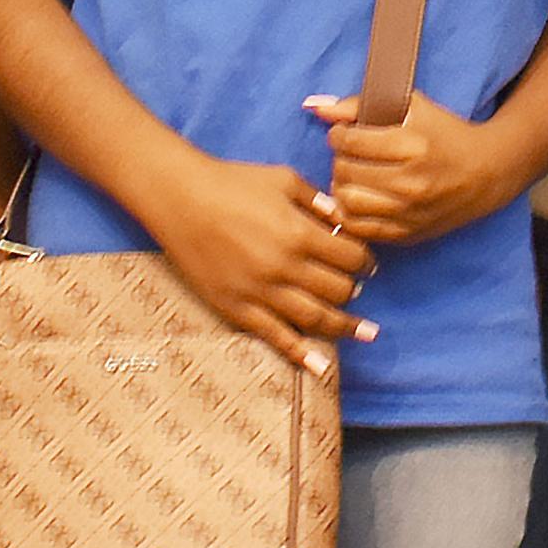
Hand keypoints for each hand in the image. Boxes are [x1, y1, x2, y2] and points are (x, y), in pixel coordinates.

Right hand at [137, 154, 373, 373]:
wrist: (181, 200)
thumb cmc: (233, 182)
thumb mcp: (284, 180)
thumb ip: (318, 200)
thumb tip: (344, 219)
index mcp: (300, 234)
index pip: (351, 257)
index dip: (365, 261)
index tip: (366, 263)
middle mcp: (285, 268)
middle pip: (338, 290)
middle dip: (352, 289)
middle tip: (354, 286)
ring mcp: (261, 292)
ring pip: (315, 318)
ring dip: (343, 326)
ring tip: (363, 332)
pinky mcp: (237, 308)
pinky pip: (275, 337)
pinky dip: (302, 355)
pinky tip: (322, 368)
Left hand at [307, 94, 518, 247]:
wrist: (487, 173)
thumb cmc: (447, 135)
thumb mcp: (412, 107)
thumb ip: (359, 104)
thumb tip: (315, 107)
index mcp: (412, 145)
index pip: (350, 141)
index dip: (339, 134)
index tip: (343, 133)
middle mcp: (410, 182)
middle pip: (344, 171)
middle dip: (340, 158)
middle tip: (348, 154)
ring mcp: (408, 212)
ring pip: (346, 201)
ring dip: (342, 186)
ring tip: (352, 176)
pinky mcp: (406, 233)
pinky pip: (359, 227)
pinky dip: (351, 211)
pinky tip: (359, 197)